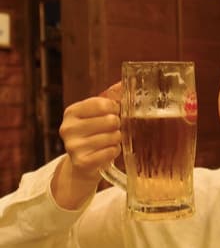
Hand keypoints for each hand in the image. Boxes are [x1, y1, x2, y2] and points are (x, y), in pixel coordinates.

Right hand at [51, 83, 121, 208]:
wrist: (83, 166)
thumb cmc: (93, 135)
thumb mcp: (97, 115)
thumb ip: (110, 98)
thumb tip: (124, 82)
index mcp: (71, 112)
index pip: (101, 103)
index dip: (114, 107)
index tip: (115, 112)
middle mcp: (68, 128)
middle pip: (109, 120)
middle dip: (117, 125)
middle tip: (113, 129)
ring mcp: (73, 146)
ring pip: (111, 137)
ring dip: (117, 140)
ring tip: (111, 141)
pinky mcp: (82, 162)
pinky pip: (110, 152)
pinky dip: (115, 151)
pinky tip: (109, 151)